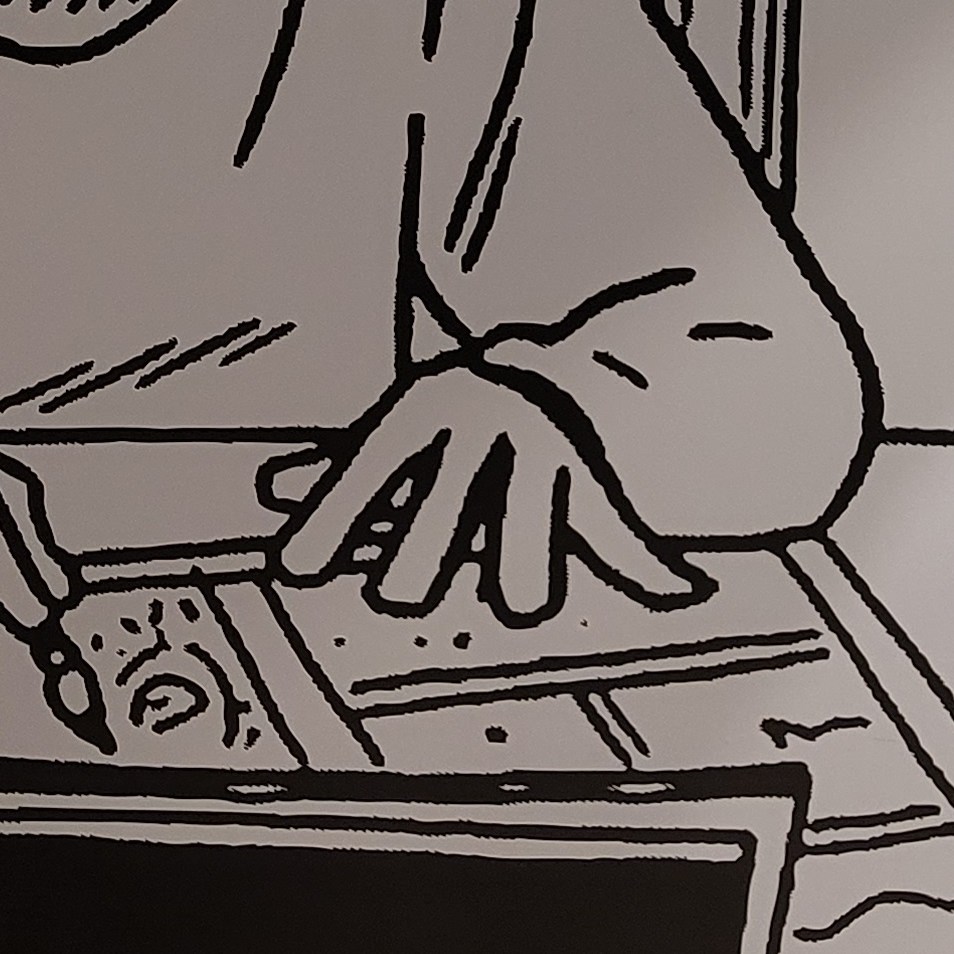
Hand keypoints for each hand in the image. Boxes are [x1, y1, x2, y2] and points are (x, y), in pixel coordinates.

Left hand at [265, 358, 709, 623]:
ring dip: (520, 584)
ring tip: (519, 594)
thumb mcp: (406, 429)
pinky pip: (626, 544)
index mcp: (424, 417)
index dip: (327, 527)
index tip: (294, 571)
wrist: (579, 360)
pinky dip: (653, 572)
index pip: (363, 479)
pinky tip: (681, 588)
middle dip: (409, 577)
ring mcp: (544, 462)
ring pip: (523, 576)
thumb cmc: (472, 418)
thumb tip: (273, 490)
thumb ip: (341, 472)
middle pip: (427, 551)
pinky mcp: (602, 490)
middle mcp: (482, 436)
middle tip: (403, 588)